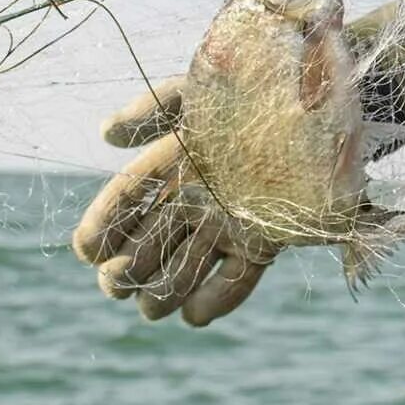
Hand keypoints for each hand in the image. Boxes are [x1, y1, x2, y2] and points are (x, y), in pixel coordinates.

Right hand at [71, 77, 277, 326]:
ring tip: (152, 308)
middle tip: (117, 283)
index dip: (104, 225)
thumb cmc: (253, 89)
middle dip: (127, 270)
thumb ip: (152, 107)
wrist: (317, 102)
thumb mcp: (198, 90)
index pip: (127, 199)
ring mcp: (227, 222)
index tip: (87, 250)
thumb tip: (106, 134)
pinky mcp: (263, 240)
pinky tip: (195, 315)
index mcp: (172, 164)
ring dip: (165, 291)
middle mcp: (194, 199)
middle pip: (150, 243)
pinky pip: (238, 277)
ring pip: (187, 266)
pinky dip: (218, 300)